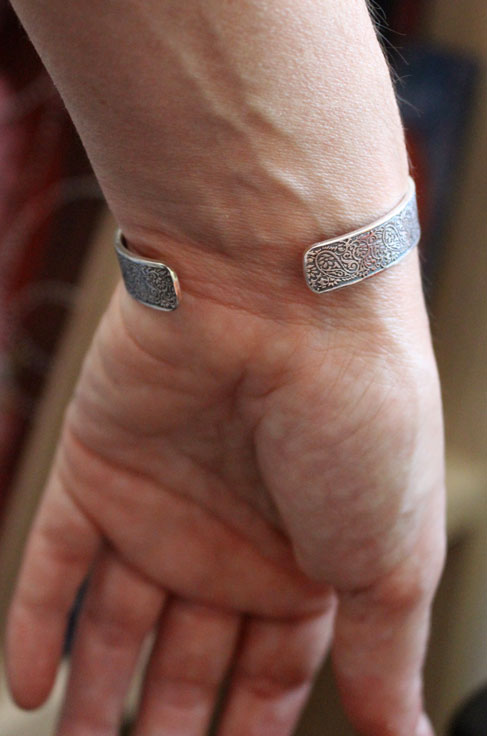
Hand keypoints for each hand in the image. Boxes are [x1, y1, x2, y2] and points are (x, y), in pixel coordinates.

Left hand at [6, 252, 444, 735]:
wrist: (282, 293)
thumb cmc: (359, 412)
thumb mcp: (395, 553)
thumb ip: (387, 649)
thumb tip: (407, 727)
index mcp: (309, 552)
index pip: (275, 663)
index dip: (252, 723)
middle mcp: (233, 530)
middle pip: (192, 650)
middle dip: (172, 722)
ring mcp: (162, 501)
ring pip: (117, 617)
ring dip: (96, 689)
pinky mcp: (97, 467)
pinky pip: (56, 559)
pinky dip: (35, 623)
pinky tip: (30, 687)